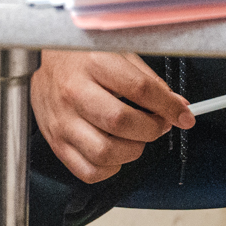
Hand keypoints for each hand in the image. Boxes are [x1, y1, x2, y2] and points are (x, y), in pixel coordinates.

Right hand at [30, 50, 193, 183]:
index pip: (141, 90)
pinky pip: (88, 171)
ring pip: (106, 152)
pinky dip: (110, 168)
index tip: (183, 116)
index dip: (169, 107)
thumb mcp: (118, 54)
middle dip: (152, 129)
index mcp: (93, 64)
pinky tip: (115, 151)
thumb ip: (148, 81)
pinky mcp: (55, 142)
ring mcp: (62, 120)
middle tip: (158, 124)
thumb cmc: (81, 56)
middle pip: (122, 122)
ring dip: (132, 151)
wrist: (42, 60)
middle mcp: (74, 92)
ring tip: (135, 138)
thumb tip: (178, 107)